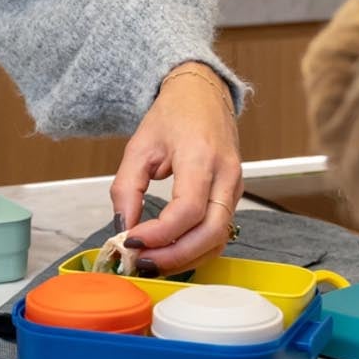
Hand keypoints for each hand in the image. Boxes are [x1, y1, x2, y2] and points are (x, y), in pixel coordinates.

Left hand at [109, 64, 242, 275]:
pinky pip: (220, 233)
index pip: (188, 209)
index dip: (160, 234)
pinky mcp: (234, 197)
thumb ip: (126, 190)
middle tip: (141, 262)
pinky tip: (169, 253)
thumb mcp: (139, 147)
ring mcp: (236, 187)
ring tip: (151, 262)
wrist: (203, 95)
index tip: (131, 241)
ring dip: (185, 259)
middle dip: (174, 256)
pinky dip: (195, 250)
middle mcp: (226, 175)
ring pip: (219, 239)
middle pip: (210, 232)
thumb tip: (122, 229)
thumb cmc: (173, 115)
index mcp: (201, 156)